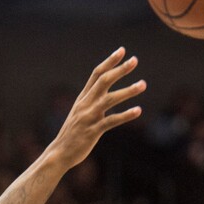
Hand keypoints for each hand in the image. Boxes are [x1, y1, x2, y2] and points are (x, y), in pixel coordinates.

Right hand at [48, 48, 144, 171]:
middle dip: (120, 70)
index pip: (96, 74)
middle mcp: (85, 104)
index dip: (109, 62)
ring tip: (143, 84)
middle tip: (135, 60)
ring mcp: (89, 117)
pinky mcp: (93, 131)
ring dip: (128, 91)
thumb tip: (104, 93)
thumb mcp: (80, 113)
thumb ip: (91, 102)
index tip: (122, 51)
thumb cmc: (73, 134)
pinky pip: (111, 121)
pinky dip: (125, 115)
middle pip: (103, 81)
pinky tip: (138, 110)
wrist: (60, 153)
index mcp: (83, 98)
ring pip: (109, 99)